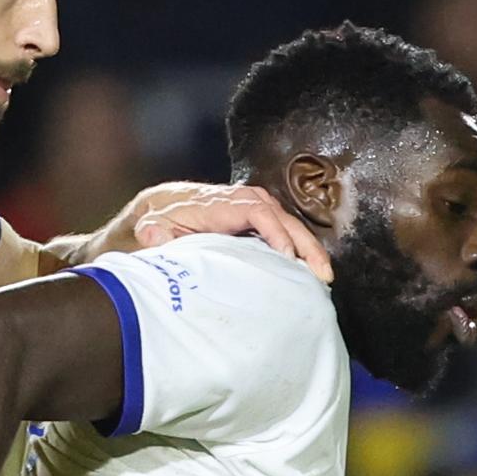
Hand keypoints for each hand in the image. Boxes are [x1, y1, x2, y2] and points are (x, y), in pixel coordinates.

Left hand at [128, 182, 333, 283]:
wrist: (165, 207)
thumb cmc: (162, 220)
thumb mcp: (152, 226)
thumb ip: (153, 232)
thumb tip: (153, 235)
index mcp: (220, 204)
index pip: (256, 212)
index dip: (275, 232)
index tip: (287, 256)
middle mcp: (242, 200)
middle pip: (281, 217)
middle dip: (304, 243)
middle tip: (321, 272)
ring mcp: (254, 207)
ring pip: (289, 222)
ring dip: (309, 247)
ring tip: (324, 274)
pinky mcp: (260, 216)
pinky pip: (286, 229)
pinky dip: (301, 247)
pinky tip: (312, 269)